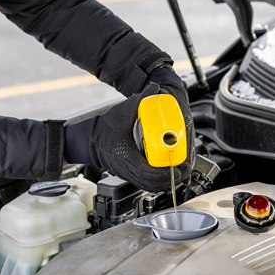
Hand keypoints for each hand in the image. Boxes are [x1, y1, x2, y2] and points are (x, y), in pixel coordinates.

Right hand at [65, 80, 193, 191]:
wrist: (90, 139)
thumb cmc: (104, 128)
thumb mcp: (123, 111)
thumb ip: (140, 99)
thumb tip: (155, 88)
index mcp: (126, 156)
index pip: (147, 171)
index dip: (164, 173)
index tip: (177, 168)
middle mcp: (127, 168)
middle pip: (152, 182)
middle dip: (171, 179)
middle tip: (185, 170)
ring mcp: (127, 174)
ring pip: (149, 186)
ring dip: (166, 183)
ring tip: (180, 173)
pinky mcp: (129, 175)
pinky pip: (146, 184)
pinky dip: (158, 182)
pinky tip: (167, 175)